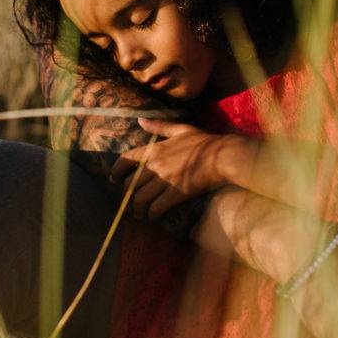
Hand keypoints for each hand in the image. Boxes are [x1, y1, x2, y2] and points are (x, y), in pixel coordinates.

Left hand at [111, 119, 229, 219]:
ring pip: (140, 198)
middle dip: (127, 194)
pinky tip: (153, 217)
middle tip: (129, 201)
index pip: (126, 160)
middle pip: (130, 183)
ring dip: (137, 208)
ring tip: (139, 214)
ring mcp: (165, 180)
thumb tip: (140, 120)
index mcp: (155, 149)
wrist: (223, 157)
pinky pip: (156, 207)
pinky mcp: (176, 194)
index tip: (114, 180)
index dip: (116, 172)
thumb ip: (159, 126)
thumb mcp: (181, 129)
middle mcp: (156, 165)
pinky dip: (151, 214)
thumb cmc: (205, 142)